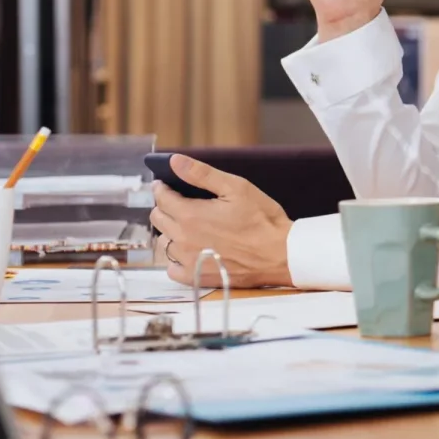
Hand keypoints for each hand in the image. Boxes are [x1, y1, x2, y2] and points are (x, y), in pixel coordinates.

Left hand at [149, 155, 293, 288]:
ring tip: (191, 228)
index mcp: (189, 215)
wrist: (280, 254)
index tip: (167, 185)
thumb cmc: (262, 220)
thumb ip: (202, 174)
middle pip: (158, 219)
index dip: (162, 188)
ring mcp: (188, 260)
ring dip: (171, 232)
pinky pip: (172, 268)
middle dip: (165, 207)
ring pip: (164, 243)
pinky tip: (191, 252)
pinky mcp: (197, 276)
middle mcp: (182, 239)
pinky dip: (176, 260)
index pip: (161, 198)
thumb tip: (175, 161)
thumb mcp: (237, 188)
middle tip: (182, 204)